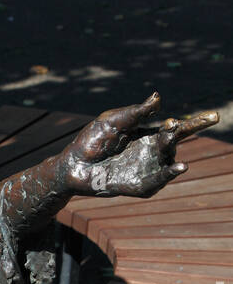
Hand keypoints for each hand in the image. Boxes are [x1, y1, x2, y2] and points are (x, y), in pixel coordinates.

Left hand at [62, 93, 218, 197]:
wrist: (73, 165)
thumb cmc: (92, 140)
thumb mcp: (114, 121)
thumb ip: (136, 112)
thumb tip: (159, 98)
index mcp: (147, 134)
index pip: (175, 127)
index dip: (193, 122)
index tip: (211, 116)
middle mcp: (150, 152)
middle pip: (177, 141)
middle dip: (193, 130)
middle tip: (209, 119)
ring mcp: (145, 169)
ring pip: (169, 162)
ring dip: (178, 154)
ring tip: (182, 146)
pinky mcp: (137, 185)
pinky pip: (156, 182)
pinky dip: (168, 175)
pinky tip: (179, 167)